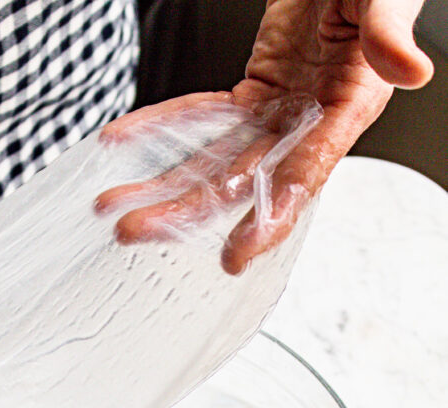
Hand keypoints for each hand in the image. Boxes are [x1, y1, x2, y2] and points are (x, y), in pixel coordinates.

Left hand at [98, 0, 432, 272]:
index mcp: (345, 112)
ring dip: (161, 184)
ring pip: (212, 161)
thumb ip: (386, 34)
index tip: (234, 258)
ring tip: (114, 206)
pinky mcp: (252, 91)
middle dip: (183, 212)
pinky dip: (160, 126)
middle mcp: (305, 125)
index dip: (268, 220)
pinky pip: (199, 114)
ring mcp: (275, 113)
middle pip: (239, 183)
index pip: (302, 178)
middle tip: (134, 231)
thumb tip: (409, 71)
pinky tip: (123, 140)